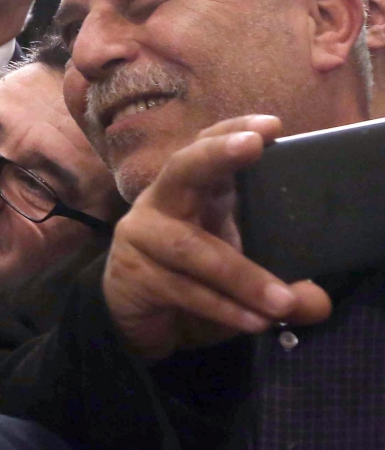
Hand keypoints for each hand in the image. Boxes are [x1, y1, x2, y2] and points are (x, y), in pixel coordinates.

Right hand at [103, 115, 331, 360]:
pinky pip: (181, 288)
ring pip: (190, 247)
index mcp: (192, 193)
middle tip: (253, 145)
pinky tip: (255, 322)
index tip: (272, 127)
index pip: (206, 148)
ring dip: (241, 275)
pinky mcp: (132, 273)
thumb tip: (317, 301)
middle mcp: (162, 204)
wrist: (133, 321)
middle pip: (182, 169)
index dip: (233, 131)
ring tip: (283, 302)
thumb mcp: (243, 284)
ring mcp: (141, 236)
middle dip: (216, 155)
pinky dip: (223, 308)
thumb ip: (282, 289)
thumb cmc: (192, 284)